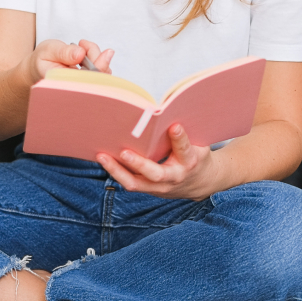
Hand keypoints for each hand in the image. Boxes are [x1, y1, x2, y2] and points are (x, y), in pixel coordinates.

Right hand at [18, 39, 113, 89]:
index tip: (107, 52)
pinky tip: (85, 51)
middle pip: (98, 77)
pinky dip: (97, 58)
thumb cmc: (41, 60)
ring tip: (81, 45)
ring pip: (101, 73)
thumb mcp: (48, 51)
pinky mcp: (88, 82)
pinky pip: (100, 72)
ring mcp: (83, 87)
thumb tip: (80, 54)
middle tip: (83, 43)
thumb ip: (63, 52)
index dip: (100, 67)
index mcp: (63, 85)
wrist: (37, 69)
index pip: (87, 80)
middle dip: (97, 56)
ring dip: (97, 55)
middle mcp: (75, 89)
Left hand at [96, 124, 223, 199]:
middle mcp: (174, 177)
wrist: (199, 183)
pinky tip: (104, 158)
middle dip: (139, 164)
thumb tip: (166, 111)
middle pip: (155, 174)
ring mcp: (159, 187)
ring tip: (102, 156)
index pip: (184, 150)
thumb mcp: (198, 143)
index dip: (180, 139)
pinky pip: (129, 182)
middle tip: (124, 152)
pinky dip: (116, 171)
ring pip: (135, 183)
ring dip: (117, 170)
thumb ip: (184, 132)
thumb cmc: (196, 156)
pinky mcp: (148, 189)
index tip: (174, 126)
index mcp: (190, 162)